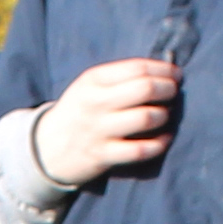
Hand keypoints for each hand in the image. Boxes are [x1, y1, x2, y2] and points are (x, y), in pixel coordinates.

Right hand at [35, 57, 180, 186]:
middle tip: (173, 93)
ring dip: (164, 116)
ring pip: (146, 118)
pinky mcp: (103, 155)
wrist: (46, 148)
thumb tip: (165, 72)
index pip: (138, 68)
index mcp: (93, 80)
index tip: (176, 75)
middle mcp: (95, 102)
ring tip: (164, 115)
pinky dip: (159, 144)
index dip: (164, 70)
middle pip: (145, 89)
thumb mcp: (90, 86)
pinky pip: (141, 150)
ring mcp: (98, 130)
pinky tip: (164, 138)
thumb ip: (121, 77)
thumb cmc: (79, 111)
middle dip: (168, 89)